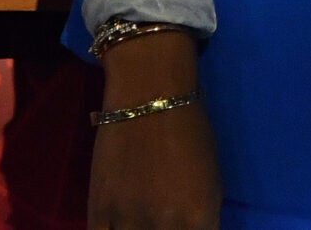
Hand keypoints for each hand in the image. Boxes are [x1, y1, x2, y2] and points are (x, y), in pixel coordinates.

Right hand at [89, 30, 220, 229]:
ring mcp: (130, 220)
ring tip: (139, 219)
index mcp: (201, 219)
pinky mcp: (99, 210)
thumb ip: (201, 220)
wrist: (150, 94)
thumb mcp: (211, 182)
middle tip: (159, 221)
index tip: (184, 228)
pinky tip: (116, 224)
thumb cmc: (190, 131)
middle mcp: (167, 227)